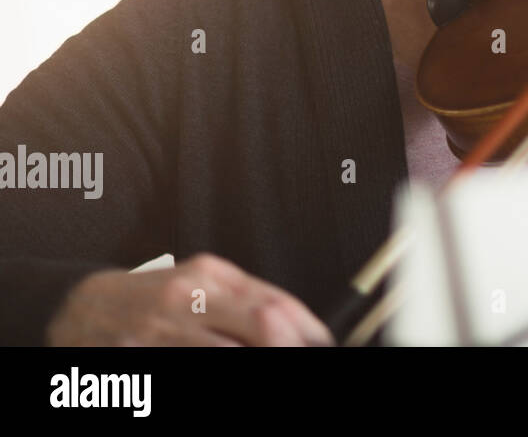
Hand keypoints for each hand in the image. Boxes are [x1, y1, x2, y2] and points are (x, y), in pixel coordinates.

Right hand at [45, 253, 333, 345]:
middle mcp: (186, 299)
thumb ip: (247, 299)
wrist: (79, 308)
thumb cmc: (152, 297)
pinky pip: (187, 370)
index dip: (308, 331)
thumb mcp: (200, 283)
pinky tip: (229, 373)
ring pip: (228, 356)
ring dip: (262, 363)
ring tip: (276, 370)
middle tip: (306, 359)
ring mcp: (159, 332)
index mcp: (208, 276)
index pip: (276, 304)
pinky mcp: (135, 359)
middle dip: (290, 348)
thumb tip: (299, 323)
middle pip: (262, 326)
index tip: (324, 345)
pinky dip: (219, 373)